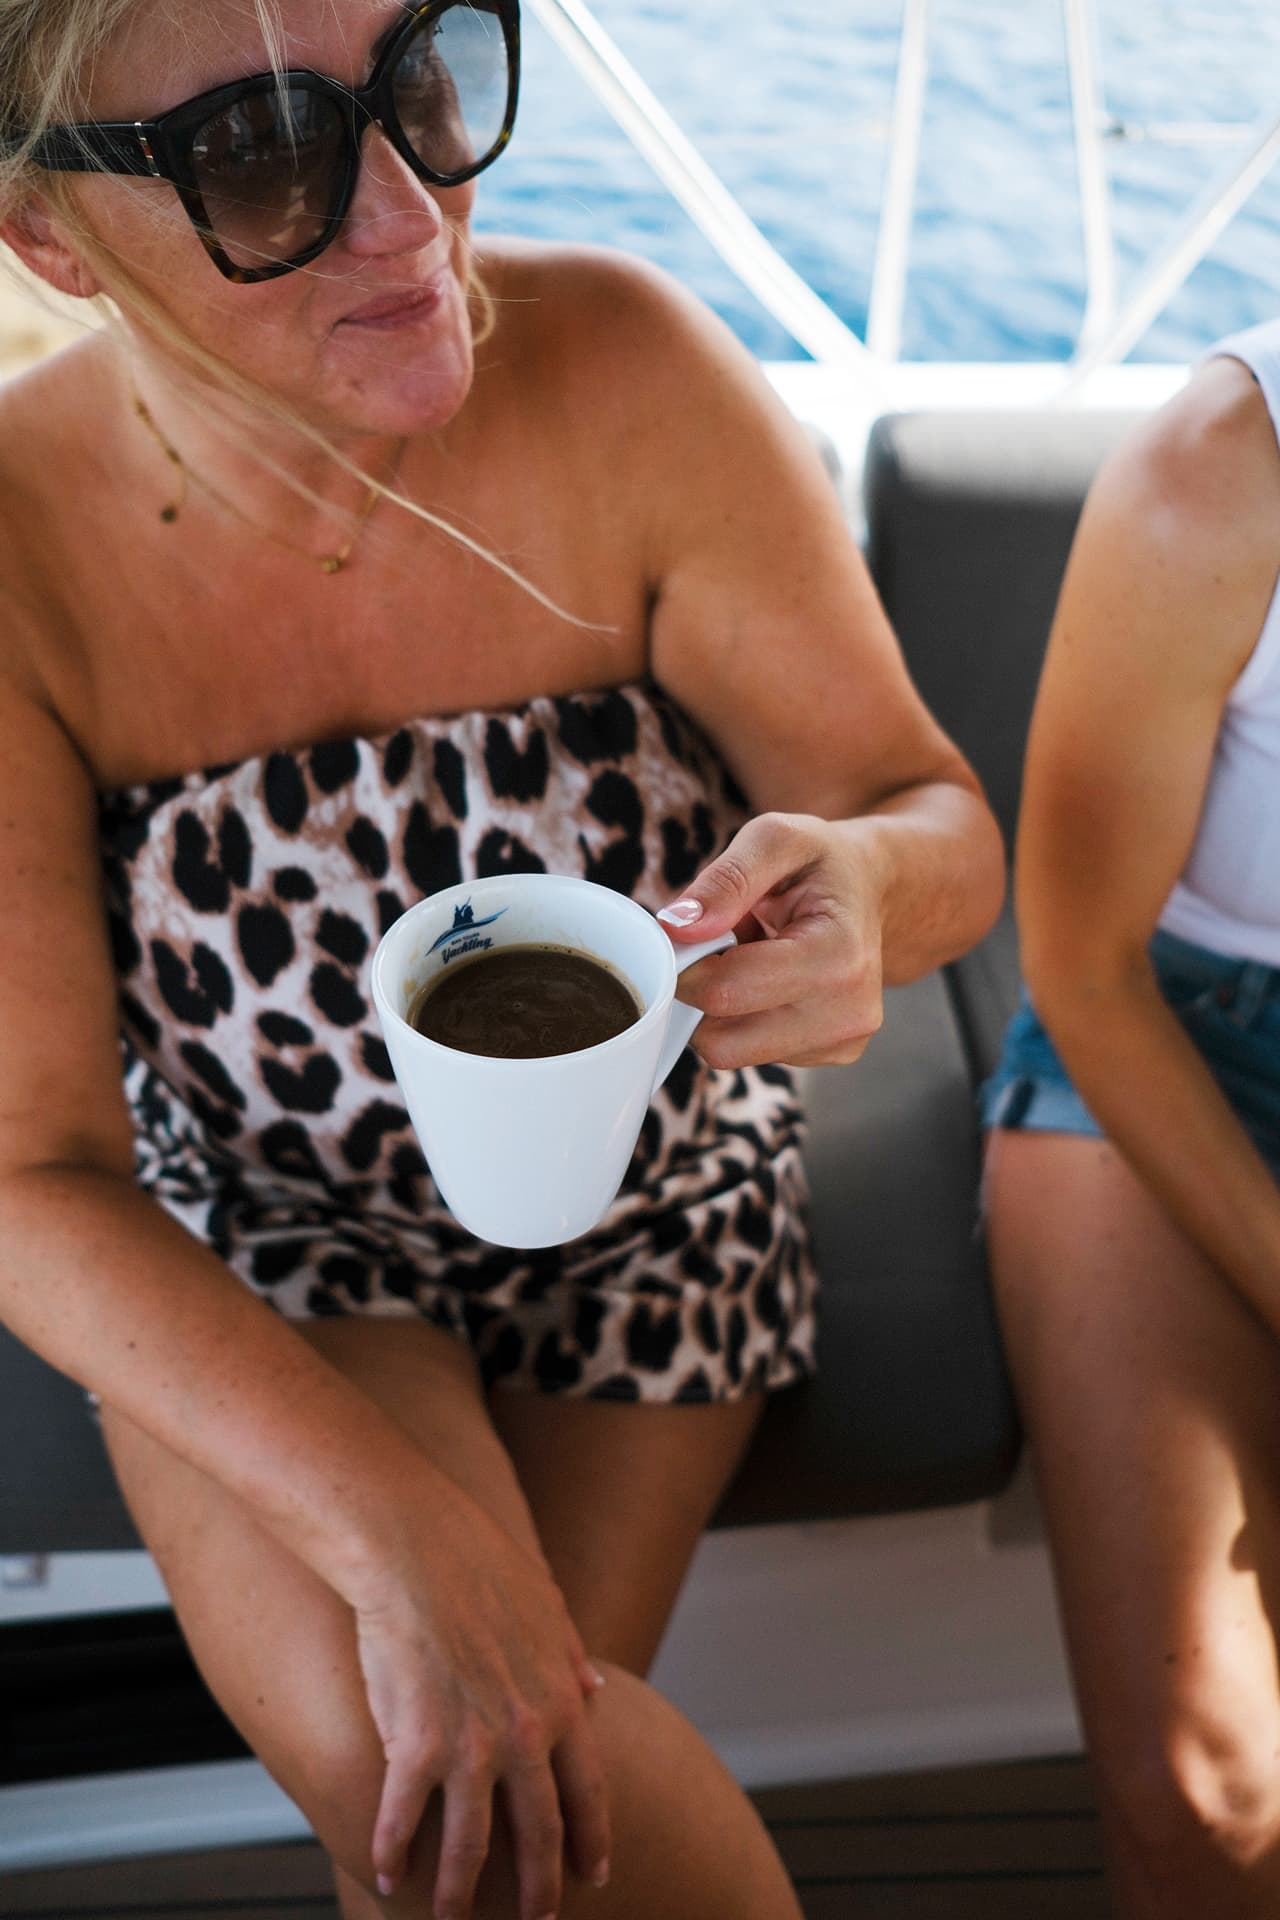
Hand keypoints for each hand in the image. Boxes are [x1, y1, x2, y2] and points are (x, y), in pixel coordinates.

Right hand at [352, 1480, 609, 1919]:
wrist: (415, 1546)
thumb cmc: (476, 1561)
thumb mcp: (546, 1603)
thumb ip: (570, 1653)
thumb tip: (594, 1688)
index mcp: (560, 1699)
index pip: (589, 1788)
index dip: (592, 1837)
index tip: (596, 1873)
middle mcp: (525, 1732)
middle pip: (540, 1831)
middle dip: (541, 1886)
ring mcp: (472, 1744)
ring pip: (473, 1844)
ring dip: (462, 1893)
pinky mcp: (415, 1745)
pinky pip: (405, 1819)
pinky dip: (394, 1853)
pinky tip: (385, 1875)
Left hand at [657, 811, 883, 1068]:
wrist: (872, 887)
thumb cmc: (821, 862)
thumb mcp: (776, 839)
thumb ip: (727, 878)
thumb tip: (678, 927)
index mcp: (839, 956)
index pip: (725, 992)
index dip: (685, 966)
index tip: (688, 935)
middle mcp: (849, 1012)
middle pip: (723, 1041)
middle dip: (701, 995)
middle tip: (718, 947)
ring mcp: (844, 1041)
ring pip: (732, 1053)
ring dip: (724, 1009)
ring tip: (753, 959)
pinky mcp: (833, 1054)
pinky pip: (753, 1055)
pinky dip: (746, 1020)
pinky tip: (771, 982)